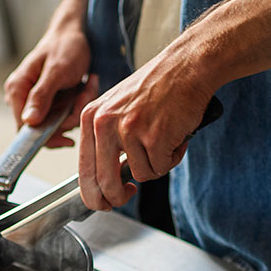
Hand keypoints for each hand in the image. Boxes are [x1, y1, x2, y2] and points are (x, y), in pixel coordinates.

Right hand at [3, 0, 96, 147]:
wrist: (76, 34)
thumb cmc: (65, 47)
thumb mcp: (56, 71)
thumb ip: (41, 96)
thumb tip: (29, 121)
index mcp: (16, 90)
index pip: (25, 129)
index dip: (48, 134)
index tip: (70, 129)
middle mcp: (23, 99)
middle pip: (45, 128)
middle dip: (69, 116)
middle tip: (85, 94)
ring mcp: (37, 102)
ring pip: (59, 123)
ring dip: (78, 108)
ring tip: (87, 85)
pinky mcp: (50, 103)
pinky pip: (66, 116)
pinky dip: (79, 105)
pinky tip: (86, 87)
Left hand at [77, 52, 214, 209]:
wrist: (186, 67)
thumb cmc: (156, 88)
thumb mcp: (116, 108)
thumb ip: (105, 141)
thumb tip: (105, 181)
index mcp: (90, 118)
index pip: (84, 171)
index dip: (93, 195)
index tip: (103, 203)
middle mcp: (104, 124)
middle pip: (106, 184)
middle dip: (118, 197)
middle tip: (128, 194)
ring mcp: (129, 131)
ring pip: (140, 175)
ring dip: (156, 166)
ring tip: (164, 141)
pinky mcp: (153, 137)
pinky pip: (161, 167)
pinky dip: (172, 158)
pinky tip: (175, 137)